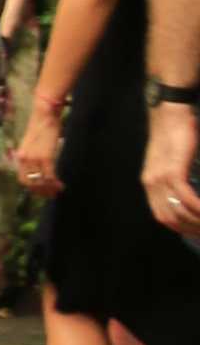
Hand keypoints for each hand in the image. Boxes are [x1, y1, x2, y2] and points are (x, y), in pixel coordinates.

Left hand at [15, 108, 63, 195]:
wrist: (44, 115)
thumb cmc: (41, 127)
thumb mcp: (32, 144)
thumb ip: (31, 157)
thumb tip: (38, 169)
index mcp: (19, 156)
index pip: (22, 179)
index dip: (32, 188)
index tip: (41, 192)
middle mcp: (23, 159)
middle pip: (30, 183)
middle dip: (41, 192)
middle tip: (51, 195)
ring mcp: (34, 159)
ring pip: (40, 181)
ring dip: (49, 189)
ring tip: (57, 191)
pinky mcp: (45, 157)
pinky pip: (49, 175)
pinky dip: (55, 183)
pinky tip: (61, 185)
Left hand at [153, 102, 199, 242]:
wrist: (170, 112)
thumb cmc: (176, 135)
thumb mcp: (172, 161)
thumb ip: (175, 180)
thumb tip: (188, 197)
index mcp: (150, 183)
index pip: (162, 217)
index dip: (181, 228)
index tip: (198, 232)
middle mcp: (151, 183)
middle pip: (170, 219)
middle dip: (191, 229)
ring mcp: (161, 178)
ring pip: (179, 211)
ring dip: (197, 221)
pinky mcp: (173, 170)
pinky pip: (185, 198)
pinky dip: (197, 208)